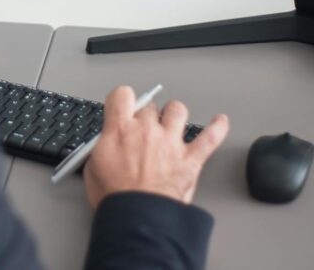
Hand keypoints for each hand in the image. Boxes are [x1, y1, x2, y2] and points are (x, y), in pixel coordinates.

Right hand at [83, 85, 228, 209]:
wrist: (138, 219)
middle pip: (151, 107)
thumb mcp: (93, 167)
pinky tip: (219, 122)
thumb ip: (102, 147)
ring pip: (178, 111)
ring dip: (175, 115)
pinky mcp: (190, 160)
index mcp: (120, 130)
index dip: (122, 98)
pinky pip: (210, 137)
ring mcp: (171, 143)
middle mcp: (147, 130)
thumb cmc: (116, 198)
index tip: (123, 105)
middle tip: (144, 130)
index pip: (122, 95)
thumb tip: (105, 143)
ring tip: (172, 122)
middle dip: (147, 117)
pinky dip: (217, 128)